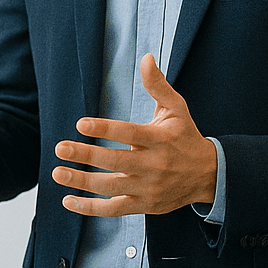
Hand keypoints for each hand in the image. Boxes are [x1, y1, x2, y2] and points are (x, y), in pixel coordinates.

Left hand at [51, 54, 217, 216]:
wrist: (209, 175)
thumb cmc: (186, 137)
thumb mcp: (177, 109)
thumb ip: (158, 85)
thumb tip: (146, 58)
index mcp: (159, 139)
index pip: (129, 134)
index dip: (105, 129)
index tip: (81, 124)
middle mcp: (154, 165)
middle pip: (115, 162)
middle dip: (86, 156)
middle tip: (60, 148)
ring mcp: (148, 188)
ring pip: (110, 187)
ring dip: (81, 182)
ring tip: (57, 172)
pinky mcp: (144, 205)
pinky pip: (113, 210)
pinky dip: (90, 208)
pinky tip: (68, 200)